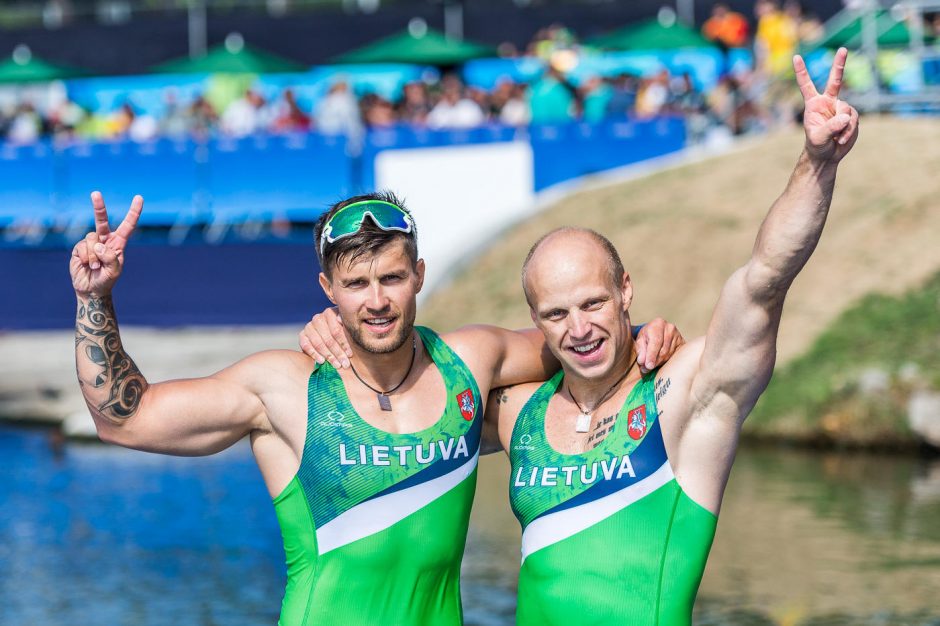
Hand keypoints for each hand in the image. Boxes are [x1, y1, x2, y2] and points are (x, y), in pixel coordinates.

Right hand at [70, 192, 142, 297]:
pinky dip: (86, 257)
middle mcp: (104, 240)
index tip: (139, 198)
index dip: (133, 212)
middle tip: (95, 193)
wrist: (91, 290)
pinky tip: (87, 265)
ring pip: (91, 238)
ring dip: (94, 255)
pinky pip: (82, 247)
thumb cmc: (106, 280)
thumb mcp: (114, 271)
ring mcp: (91, 243)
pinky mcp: (79, 248)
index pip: (127, 225)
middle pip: (102, 220)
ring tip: (95, 267)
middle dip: (98, 207)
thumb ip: (110, 258)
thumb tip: (98, 245)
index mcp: (118, 243)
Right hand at [298, 307, 351, 367]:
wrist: (329, 336)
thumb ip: (347, 324)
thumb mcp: (347, 327)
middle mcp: (318, 318)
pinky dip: (314, 354)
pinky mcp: (302, 335)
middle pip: (328, 339)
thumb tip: (340, 319)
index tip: (350, 354)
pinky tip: (322, 361)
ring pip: (318, 343)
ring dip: (328, 356)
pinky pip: (306, 345)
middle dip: (338, 353)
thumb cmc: (342, 332)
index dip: (344, 344)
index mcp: (330, 313)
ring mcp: (309, 326)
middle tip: (345, 364)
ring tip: (336, 365)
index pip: (336, 330)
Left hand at [635, 318, 684, 372]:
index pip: (656, 342)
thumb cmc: (647, 336)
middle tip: (647, 368)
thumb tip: (642, 361)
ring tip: (652, 364)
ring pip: (669, 355)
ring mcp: (678, 335)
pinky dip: (667, 361)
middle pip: (663, 350)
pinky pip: (675, 356)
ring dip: (660, 362)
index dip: (651, 355)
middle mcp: (670, 328)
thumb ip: (640, 350)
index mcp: (658, 324)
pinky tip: (661, 361)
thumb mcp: (640, 340)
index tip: (648, 366)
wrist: (657, 331)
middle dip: (654, 361)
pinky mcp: (683, 343)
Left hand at [794, 47, 858, 163]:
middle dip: (839, 65)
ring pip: (847, 109)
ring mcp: (840, 108)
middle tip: (842, 49)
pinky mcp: (851, 116)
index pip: (806, 85)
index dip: (801, 72)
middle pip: (835, 80)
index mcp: (813, 104)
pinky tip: (842, 138)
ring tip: (836, 138)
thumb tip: (845, 117)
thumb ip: (831, 127)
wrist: (827, 155)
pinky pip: (854, 119)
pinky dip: (849, 130)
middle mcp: (827, 102)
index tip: (796, 57)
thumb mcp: (819, 138)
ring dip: (844, 126)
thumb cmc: (817, 145)